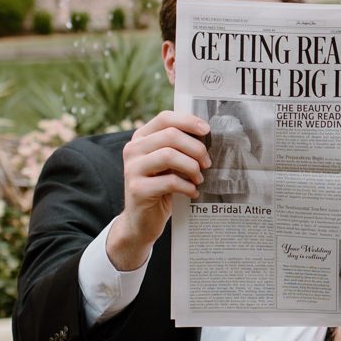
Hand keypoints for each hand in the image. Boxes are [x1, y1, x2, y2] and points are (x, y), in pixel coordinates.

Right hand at [106, 110, 210, 270]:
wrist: (141, 221)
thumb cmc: (160, 188)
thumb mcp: (167, 164)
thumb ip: (178, 147)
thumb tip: (206, 135)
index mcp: (141, 138)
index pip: (165, 118)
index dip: (188, 121)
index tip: (207, 130)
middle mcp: (133, 150)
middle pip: (170, 135)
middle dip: (195, 148)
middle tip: (207, 163)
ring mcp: (132, 169)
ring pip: (169, 155)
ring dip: (192, 167)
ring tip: (199, 178)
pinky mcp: (137, 189)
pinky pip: (170, 181)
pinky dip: (187, 186)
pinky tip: (192, 192)